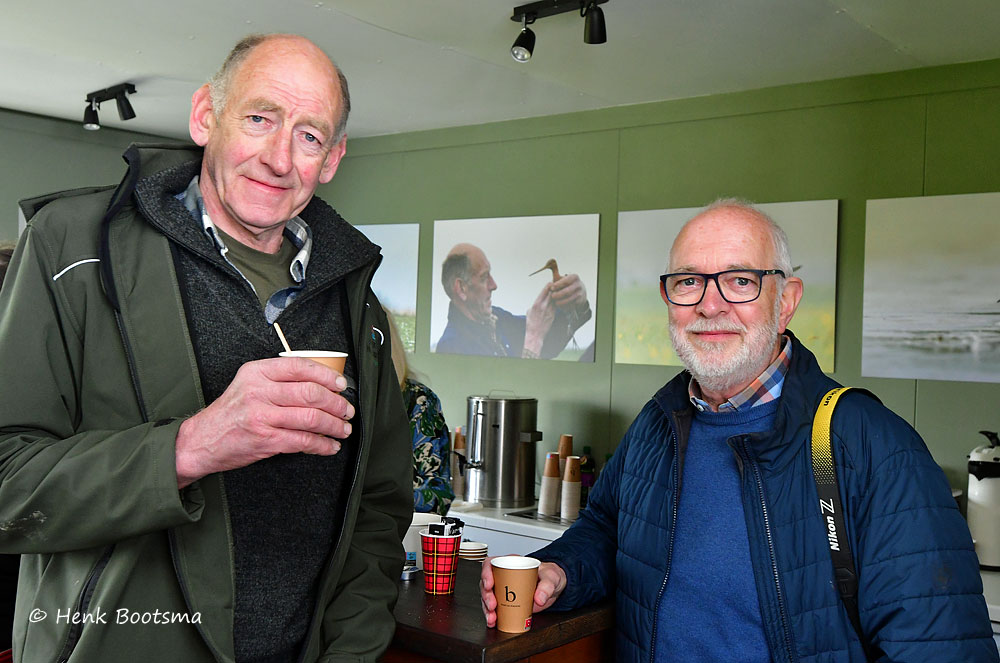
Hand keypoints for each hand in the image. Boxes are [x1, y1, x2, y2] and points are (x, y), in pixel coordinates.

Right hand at [175, 357, 354, 487]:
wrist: (201, 440)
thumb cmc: (230, 413)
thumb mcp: (248, 384)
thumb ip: (277, 379)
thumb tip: (318, 383)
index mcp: (257, 372)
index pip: (300, 367)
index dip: (327, 375)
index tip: (341, 385)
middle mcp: (259, 391)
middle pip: (311, 393)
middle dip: (336, 403)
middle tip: (347, 410)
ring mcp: (262, 416)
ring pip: (311, 417)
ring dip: (334, 425)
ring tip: (343, 429)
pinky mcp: (266, 440)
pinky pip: (303, 441)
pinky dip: (322, 445)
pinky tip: (329, 446)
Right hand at [479, 556, 566, 627]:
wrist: (554, 588)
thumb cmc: (549, 577)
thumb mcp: (551, 578)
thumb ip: (547, 586)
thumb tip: (539, 598)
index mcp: (511, 564)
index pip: (491, 564)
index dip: (486, 573)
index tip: (489, 584)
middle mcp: (504, 576)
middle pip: (486, 583)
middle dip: (486, 596)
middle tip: (492, 605)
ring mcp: (503, 590)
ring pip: (488, 597)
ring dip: (487, 608)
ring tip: (493, 617)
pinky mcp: (506, 602)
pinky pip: (494, 608)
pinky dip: (492, 616)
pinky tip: (493, 622)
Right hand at [523, 285, 555, 357]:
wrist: (535, 334)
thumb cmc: (530, 324)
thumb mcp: (529, 312)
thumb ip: (533, 305)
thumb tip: (537, 302)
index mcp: (536, 303)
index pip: (544, 291)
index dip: (548, 286)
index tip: (551, 283)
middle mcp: (543, 306)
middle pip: (552, 293)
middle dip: (554, 289)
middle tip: (557, 285)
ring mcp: (549, 310)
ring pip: (555, 299)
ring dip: (557, 295)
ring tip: (559, 291)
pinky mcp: (553, 315)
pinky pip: (556, 306)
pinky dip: (558, 302)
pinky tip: (559, 300)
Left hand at [549, 274, 586, 309]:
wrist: (580, 290)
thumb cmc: (567, 284)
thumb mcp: (564, 279)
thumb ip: (557, 279)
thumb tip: (549, 284)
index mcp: (574, 277)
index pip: (566, 280)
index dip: (558, 284)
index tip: (552, 288)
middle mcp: (579, 284)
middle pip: (568, 291)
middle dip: (559, 294)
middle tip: (552, 296)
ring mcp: (580, 293)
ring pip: (570, 298)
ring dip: (562, 301)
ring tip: (556, 302)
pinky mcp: (581, 300)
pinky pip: (572, 304)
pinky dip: (566, 305)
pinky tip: (561, 306)